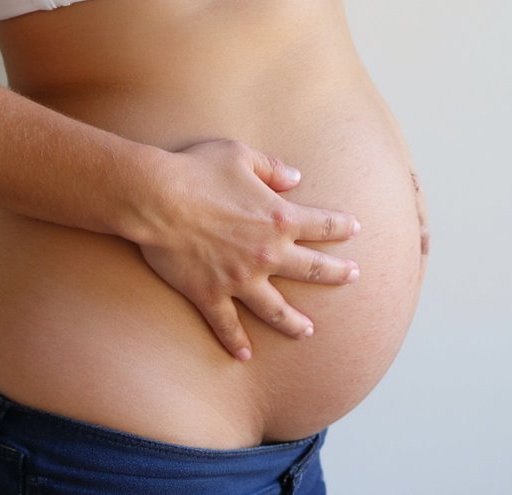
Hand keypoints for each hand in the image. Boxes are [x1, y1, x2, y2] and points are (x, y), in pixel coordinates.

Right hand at [138, 140, 359, 360]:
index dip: (342, 226)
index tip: (354, 228)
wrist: (157, 199)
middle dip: (337, 274)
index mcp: (280, 218)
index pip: (323, 225)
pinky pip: (227, 324)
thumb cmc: (197, 171)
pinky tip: (244, 355)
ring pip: (277, 310)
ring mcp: (240, 279)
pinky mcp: (210, 294)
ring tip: (307, 331)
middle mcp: (267, 254)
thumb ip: (272, 167)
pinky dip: (235, 341)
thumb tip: (295, 178)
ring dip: (294, 322)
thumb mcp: (240, 155)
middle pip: (313, 270)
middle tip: (352, 277)